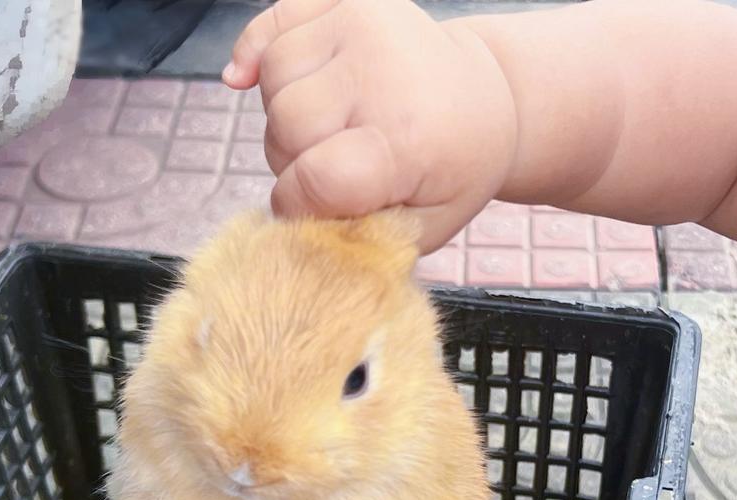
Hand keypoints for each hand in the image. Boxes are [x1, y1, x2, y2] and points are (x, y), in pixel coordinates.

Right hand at [224, 0, 518, 252]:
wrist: (488, 99)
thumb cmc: (453, 170)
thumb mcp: (423, 228)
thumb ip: (358, 236)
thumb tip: (294, 224)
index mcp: (406, 139)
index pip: (315, 179)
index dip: (300, 207)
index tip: (315, 212)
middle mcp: (382, 72)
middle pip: (286, 128)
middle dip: (293, 162)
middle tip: (331, 170)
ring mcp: (363, 25)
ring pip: (274, 80)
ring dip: (283, 115)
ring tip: (325, 128)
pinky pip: (271, 26)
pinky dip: (257, 54)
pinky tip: (247, 77)